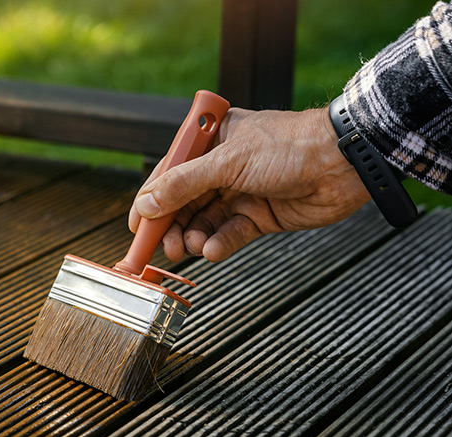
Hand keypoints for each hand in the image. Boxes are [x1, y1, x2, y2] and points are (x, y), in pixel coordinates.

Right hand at [128, 106, 371, 261]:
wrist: (344, 163)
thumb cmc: (290, 146)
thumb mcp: (228, 162)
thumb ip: (183, 184)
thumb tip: (146, 203)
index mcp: (210, 142)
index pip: (168, 174)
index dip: (149, 202)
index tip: (136, 229)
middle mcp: (221, 168)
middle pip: (182, 203)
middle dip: (170, 227)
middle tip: (163, 249)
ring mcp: (239, 192)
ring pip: (202, 221)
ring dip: (193, 237)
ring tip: (192, 247)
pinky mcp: (257, 216)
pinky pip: (228, 234)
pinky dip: (218, 243)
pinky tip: (213, 249)